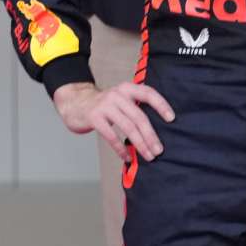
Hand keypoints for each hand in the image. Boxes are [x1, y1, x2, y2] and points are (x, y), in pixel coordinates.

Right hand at [53, 81, 175, 162]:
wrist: (74, 103)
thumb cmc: (102, 105)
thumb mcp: (119, 99)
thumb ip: (134, 107)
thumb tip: (155, 131)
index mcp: (126, 88)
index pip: (148, 93)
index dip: (161, 105)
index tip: (171, 119)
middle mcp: (117, 95)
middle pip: (139, 116)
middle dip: (151, 135)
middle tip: (159, 150)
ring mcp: (104, 106)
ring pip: (128, 127)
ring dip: (140, 144)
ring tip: (148, 156)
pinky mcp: (94, 118)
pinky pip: (111, 136)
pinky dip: (121, 149)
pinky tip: (127, 157)